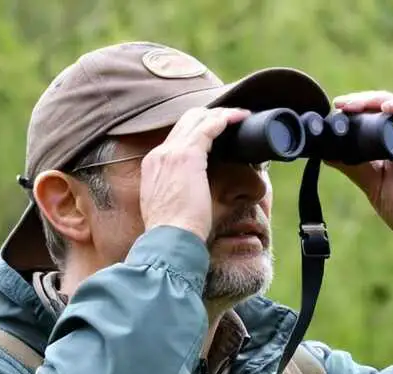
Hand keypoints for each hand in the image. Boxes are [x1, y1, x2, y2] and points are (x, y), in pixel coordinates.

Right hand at [140, 106, 249, 242]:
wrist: (168, 239)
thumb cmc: (174, 233)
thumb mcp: (169, 207)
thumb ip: (176, 193)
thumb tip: (192, 195)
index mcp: (153, 166)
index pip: (175, 138)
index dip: (196, 131)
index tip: (215, 133)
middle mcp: (160, 154)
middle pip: (185, 122)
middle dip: (209, 116)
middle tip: (231, 119)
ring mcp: (172, 152)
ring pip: (197, 119)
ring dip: (220, 115)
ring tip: (239, 116)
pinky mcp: (188, 155)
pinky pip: (209, 126)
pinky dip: (225, 119)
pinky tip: (239, 118)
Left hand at [330, 91, 392, 278]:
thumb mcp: (374, 187)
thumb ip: (354, 167)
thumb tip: (326, 151)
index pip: (373, 120)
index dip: (355, 112)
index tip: (334, 110)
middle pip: (386, 108)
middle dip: (363, 102)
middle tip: (342, 105)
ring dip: (379, 101)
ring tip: (359, 104)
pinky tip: (387, 109)